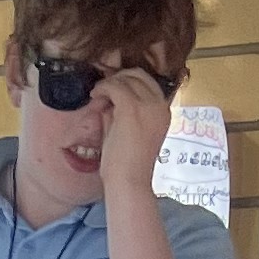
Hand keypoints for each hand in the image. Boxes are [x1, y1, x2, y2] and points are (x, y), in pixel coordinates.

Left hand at [95, 67, 171, 203]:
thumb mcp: (129, 133)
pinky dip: (102, 87)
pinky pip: (115, 86)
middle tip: (103, 85)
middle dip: (120, 76)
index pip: (148, 83)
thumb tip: (108, 100)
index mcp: (163, 112)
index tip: (113, 87)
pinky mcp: (132, 108)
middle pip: (140, 75)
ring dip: (109, 82)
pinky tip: (94, 95)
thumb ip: (121, 114)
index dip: (129, 81)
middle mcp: (160, 105)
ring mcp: (148, 105)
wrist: (129, 182)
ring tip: (97, 93)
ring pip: (127, 78)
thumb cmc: (127, 166)